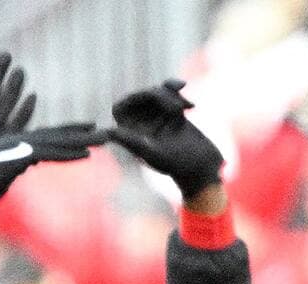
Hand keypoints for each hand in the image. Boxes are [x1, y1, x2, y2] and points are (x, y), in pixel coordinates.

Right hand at [0, 124, 102, 227]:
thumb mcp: (0, 177)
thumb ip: (15, 167)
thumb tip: (25, 164)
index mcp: (11, 143)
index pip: (45, 135)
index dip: (69, 130)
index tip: (89, 128)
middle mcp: (14, 140)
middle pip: (55, 135)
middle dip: (82, 133)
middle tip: (106, 132)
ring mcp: (15, 148)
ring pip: (55, 142)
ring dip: (82, 141)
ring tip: (104, 140)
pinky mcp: (15, 160)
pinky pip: (46, 155)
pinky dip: (66, 155)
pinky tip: (86, 156)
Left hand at [108, 79, 222, 200]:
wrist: (200, 166)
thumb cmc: (175, 162)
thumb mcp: (152, 152)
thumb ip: (131, 141)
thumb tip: (107, 132)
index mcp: (127, 135)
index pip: (121, 108)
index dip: (134, 98)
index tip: (153, 95)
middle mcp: (138, 126)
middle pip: (141, 96)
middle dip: (159, 95)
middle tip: (177, 108)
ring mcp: (155, 118)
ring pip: (157, 92)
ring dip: (172, 96)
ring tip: (186, 109)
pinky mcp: (171, 113)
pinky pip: (170, 93)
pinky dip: (179, 94)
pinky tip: (191, 106)